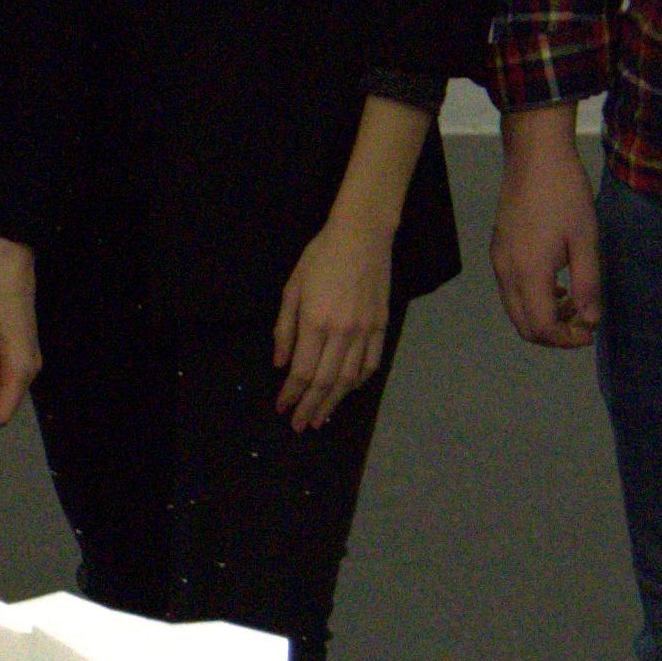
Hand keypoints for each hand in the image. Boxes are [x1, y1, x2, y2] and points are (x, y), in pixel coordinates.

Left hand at [272, 215, 393, 429]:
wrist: (363, 236)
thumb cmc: (321, 257)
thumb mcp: (292, 288)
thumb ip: (285, 329)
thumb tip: (280, 364)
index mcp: (316, 322)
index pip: (302, 371)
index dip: (291, 394)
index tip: (282, 408)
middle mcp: (342, 332)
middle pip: (325, 382)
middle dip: (310, 407)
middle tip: (300, 425)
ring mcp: (365, 331)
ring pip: (349, 379)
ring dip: (334, 402)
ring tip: (321, 417)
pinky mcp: (381, 326)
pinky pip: (371, 364)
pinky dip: (358, 383)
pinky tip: (347, 391)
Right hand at [491, 119, 599, 348]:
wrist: (534, 155)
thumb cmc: (565, 193)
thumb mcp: (586, 239)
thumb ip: (587, 283)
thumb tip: (591, 319)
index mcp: (530, 273)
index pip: (542, 328)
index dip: (567, 339)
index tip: (591, 331)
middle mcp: (507, 273)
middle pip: (524, 326)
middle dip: (555, 334)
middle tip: (583, 322)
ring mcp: (499, 262)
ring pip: (516, 310)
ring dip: (544, 316)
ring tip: (574, 301)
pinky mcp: (498, 250)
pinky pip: (512, 290)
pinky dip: (533, 299)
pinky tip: (556, 283)